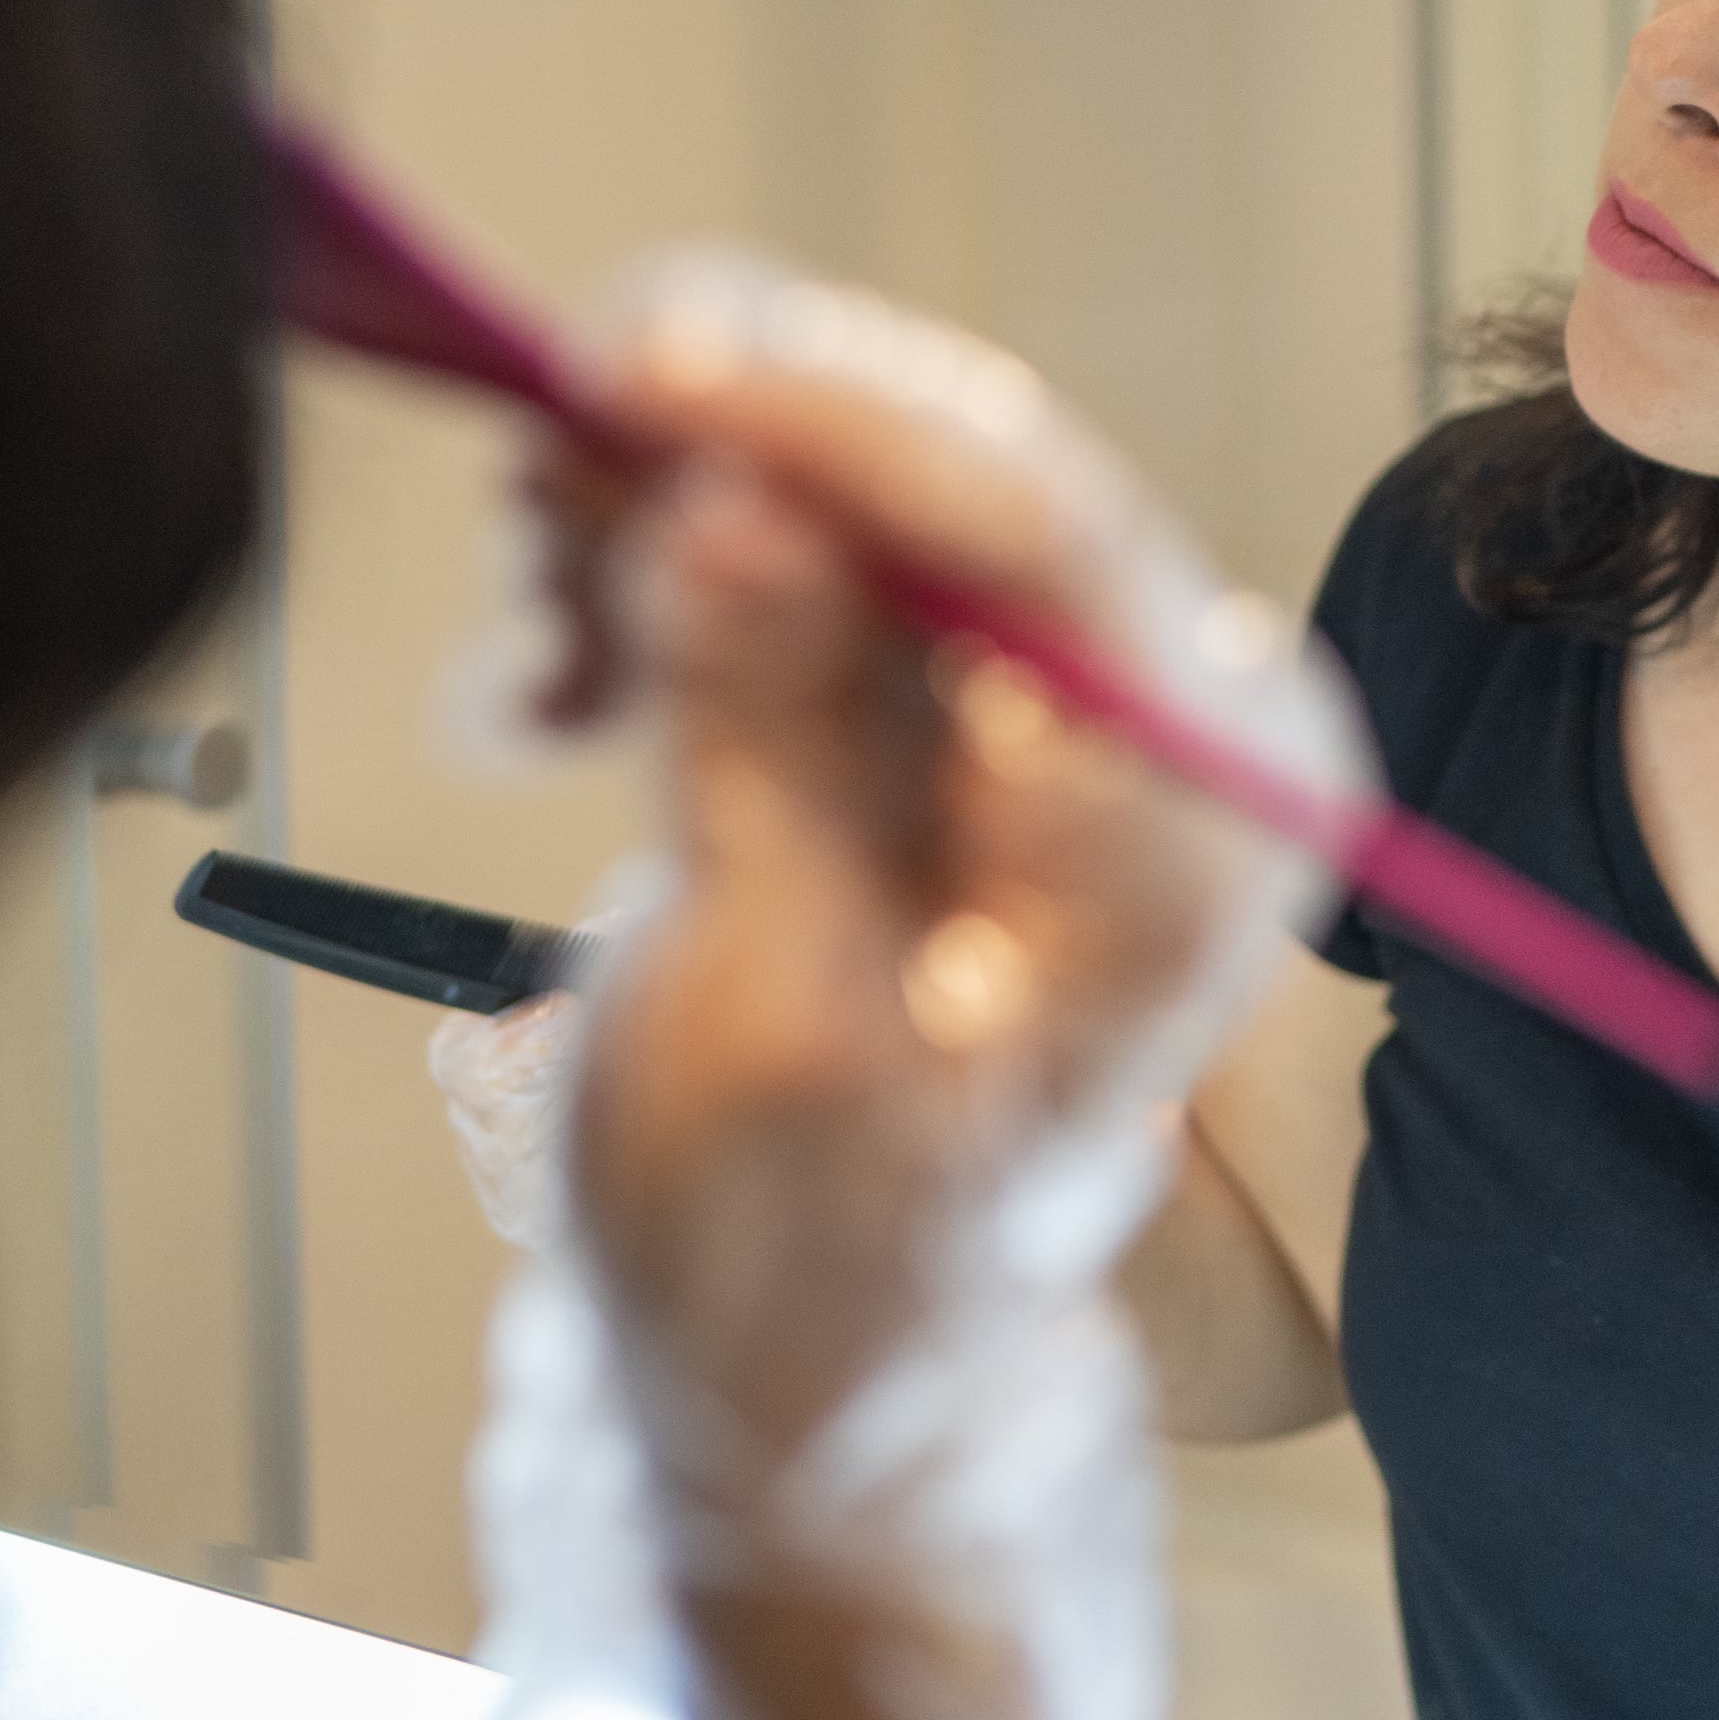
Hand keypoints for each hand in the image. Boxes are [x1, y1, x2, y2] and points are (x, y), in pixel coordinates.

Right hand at [560, 268, 1318, 1485]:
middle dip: (708, 445)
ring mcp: (1053, 683)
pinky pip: (798, 530)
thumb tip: (734, 505)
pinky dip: (657, 555)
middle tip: (528, 479)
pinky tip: (559, 677)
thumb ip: (767, 750)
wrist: (806, 1355)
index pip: (1031, 528)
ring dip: (656, 503)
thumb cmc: (818, 1258)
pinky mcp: (943, 673)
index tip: (626, 363)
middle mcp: (1161, 712)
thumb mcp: (767, 1030)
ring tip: (533, 651)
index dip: (822, 416)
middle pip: (935, 468)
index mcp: (1191, 817)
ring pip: (846, 472)